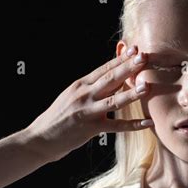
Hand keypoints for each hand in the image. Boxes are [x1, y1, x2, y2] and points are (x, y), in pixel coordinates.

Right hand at [26, 46, 152, 161]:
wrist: (40, 138)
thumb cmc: (58, 118)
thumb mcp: (71, 97)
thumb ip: (90, 89)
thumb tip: (113, 81)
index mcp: (80, 85)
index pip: (104, 69)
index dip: (120, 59)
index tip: (135, 49)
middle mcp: (84, 95)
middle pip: (110, 79)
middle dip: (128, 68)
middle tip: (144, 57)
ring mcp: (87, 111)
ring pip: (114, 100)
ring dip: (132, 93)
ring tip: (147, 86)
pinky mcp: (90, 128)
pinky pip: (116, 126)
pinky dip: (133, 125)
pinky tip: (147, 122)